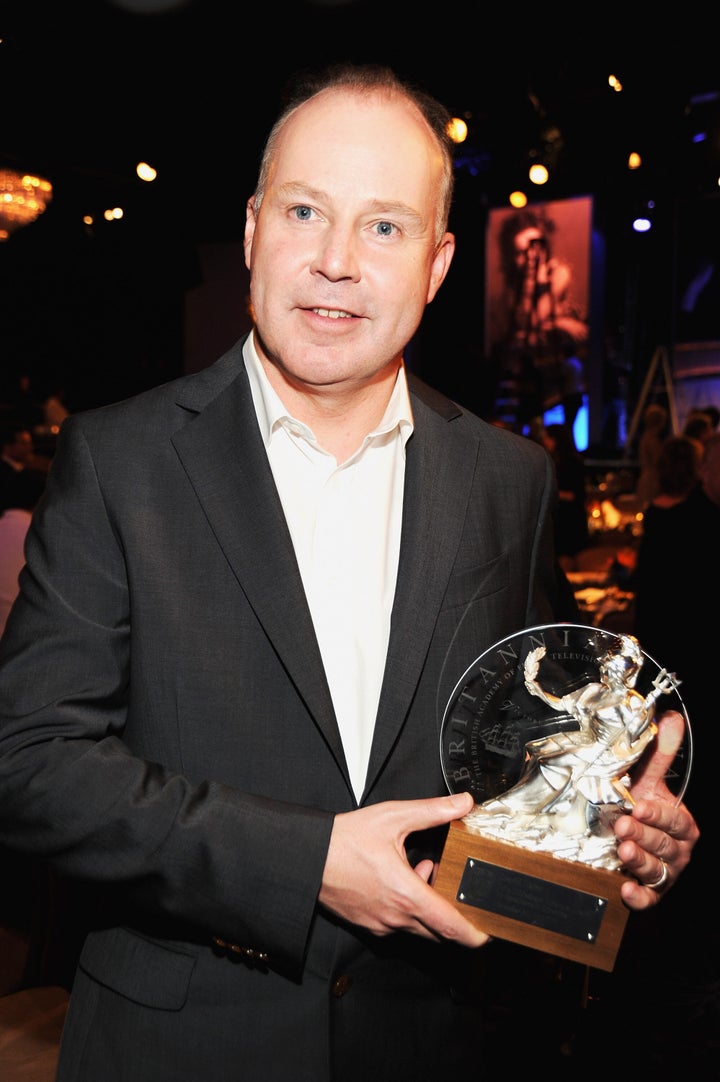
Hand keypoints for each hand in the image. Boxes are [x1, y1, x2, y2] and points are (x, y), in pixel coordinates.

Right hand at [319, 791, 488, 946]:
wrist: (307, 858)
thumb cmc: (344, 840)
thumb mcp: (393, 817)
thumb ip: (433, 811)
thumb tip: (463, 803)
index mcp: (406, 895)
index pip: (451, 928)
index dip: (475, 934)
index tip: (488, 931)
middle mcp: (395, 917)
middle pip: (439, 930)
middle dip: (451, 911)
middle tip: (453, 884)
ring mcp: (381, 924)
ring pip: (419, 926)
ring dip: (428, 906)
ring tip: (422, 871)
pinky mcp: (369, 925)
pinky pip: (399, 924)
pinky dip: (409, 908)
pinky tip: (402, 879)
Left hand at [614, 711, 699, 908]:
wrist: (626, 838)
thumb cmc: (641, 808)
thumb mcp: (648, 780)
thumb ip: (659, 753)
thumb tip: (669, 717)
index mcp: (680, 823)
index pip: (673, 820)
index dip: (658, 813)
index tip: (639, 805)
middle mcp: (676, 850)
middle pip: (663, 845)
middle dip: (644, 835)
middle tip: (623, 826)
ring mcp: (664, 873)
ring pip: (656, 871)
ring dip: (639, 861)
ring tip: (622, 850)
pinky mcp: (649, 893)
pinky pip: (648, 899)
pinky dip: (638, 897)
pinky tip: (625, 890)